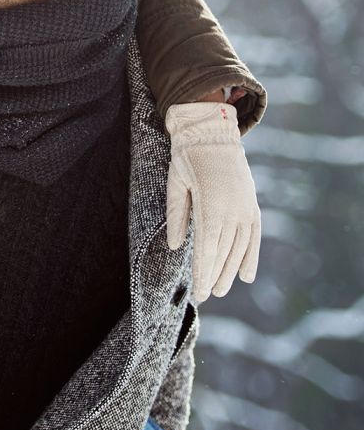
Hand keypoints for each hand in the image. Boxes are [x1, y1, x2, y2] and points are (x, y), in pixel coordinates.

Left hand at [165, 101, 261, 302]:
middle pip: (224, 251)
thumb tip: (176, 246)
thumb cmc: (187, 158)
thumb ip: (176, 215)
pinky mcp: (251, 205)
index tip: (199, 291)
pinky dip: (250, 256)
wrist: (213, 133)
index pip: (207, 246)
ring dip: (230, 270)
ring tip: (220, 289)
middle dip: (214, 276)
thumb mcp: (175, 183)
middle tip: (205, 296)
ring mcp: (245, 207)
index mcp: (211, 203)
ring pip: (239, 247)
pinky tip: (245, 276)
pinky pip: (254, 236)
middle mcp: (232, 209)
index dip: (204, 271)